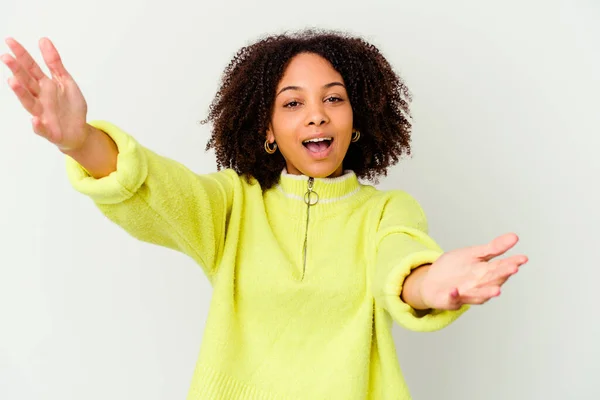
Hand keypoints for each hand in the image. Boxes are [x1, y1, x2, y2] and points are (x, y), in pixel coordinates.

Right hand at [2, 37, 89, 151]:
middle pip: (27, 82)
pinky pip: (41, 128)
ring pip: (29, 103)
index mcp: (44, 85)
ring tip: (12, 82)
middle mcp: (40, 98)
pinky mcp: (49, 131)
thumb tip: (43, 39)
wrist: (79, 130)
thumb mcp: (65, 81)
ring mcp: (43, 114)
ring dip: (21, 93)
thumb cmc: (70, 106)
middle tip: (6, 57)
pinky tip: (35, 119)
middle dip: (17, 70)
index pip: (31, 67)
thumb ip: (54, 63)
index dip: (22, 55)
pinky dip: (37, 125)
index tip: (10, 41)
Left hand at [419, 233, 527, 309]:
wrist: (431, 280)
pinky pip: (453, 299)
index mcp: (486, 272)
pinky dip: (454, 296)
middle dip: (502, 275)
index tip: (523, 258)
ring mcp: (466, 294)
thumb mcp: (474, 253)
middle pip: (493, 280)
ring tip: (497, 290)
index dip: (512, 263)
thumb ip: (494, 248)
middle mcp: (479, 285)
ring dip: (487, 292)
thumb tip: (515, 236)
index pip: (502, 267)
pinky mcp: (450, 300)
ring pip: (478, 294)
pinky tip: (455, 290)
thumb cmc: (455, 268)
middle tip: (513, 268)